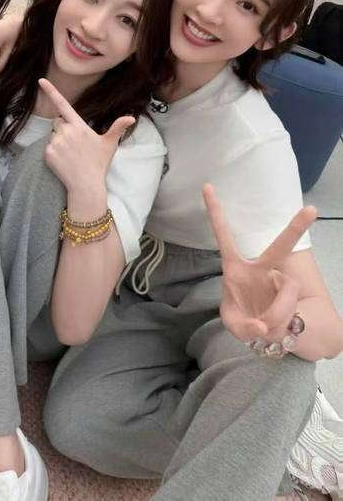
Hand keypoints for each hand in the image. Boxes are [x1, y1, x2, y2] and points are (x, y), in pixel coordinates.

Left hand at [38, 78, 133, 215]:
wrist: (86, 185)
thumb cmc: (99, 164)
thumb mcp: (110, 144)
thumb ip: (117, 128)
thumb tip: (131, 118)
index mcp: (79, 126)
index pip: (63, 105)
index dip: (51, 91)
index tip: (40, 80)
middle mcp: (66, 132)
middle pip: (58, 122)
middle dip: (63, 129)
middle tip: (75, 145)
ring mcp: (56, 142)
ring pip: (52, 135)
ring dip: (58, 140)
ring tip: (70, 154)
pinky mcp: (48, 153)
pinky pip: (47, 147)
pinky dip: (53, 152)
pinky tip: (64, 161)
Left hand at [203, 183, 316, 342]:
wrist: (264, 332)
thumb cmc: (243, 317)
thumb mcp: (234, 324)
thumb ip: (244, 327)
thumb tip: (263, 327)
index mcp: (235, 267)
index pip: (224, 235)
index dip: (215, 212)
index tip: (207, 186)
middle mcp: (260, 269)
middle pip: (280, 247)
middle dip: (296, 228)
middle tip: (311, 210)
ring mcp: (279, 281)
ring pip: (286, 294)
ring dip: (277, 315)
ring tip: (265, 327)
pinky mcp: (292, 295)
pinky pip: (290, 308)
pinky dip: (281, 323)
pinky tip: (274, 329)